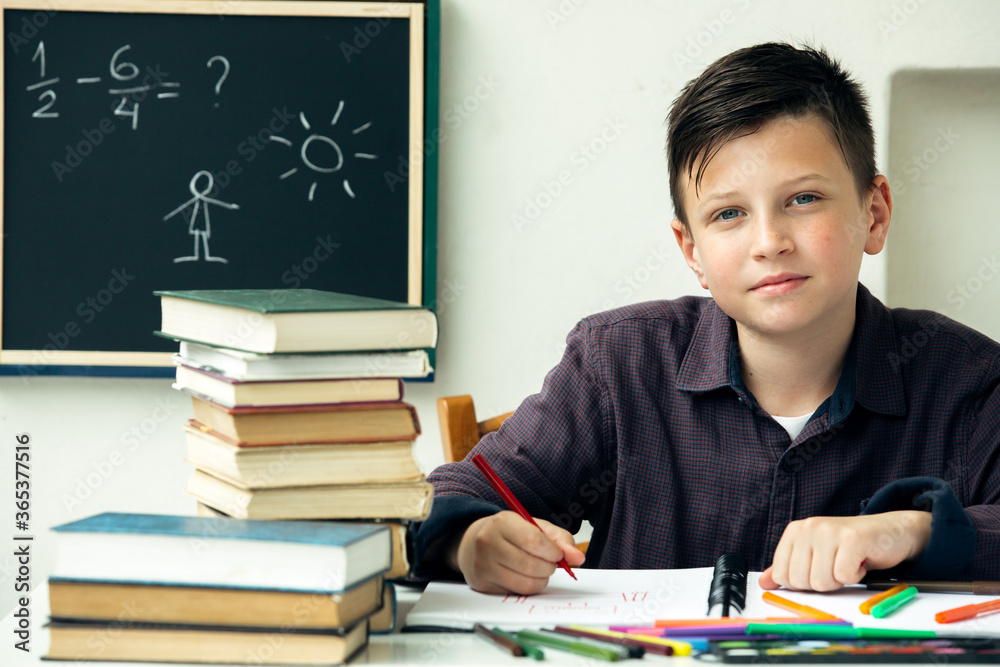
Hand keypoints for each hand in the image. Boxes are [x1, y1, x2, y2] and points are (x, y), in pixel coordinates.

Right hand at [446, 511, 585, 594]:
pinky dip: (527, 588)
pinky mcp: (482, 584)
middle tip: (549, 563)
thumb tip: (578, 558)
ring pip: (525, 584)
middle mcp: (488, 543)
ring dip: (541, 580)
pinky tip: (523, 576)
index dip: (553, 552)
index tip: (557, 554)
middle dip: (549, 568)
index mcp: (502, 523)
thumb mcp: (533, 526)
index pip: (534, 541)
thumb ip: (559, 539)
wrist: (471, 542)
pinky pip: (516, 593)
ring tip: (538, 570)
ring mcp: (483, 565)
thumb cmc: (507, 533)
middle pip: (531, 566)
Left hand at [759, 511, 931, 591]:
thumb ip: (788, 567)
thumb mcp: (814, 554)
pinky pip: (844, 576)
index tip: (818, 570)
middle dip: (823, 583)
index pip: (782, 575)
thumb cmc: (849, 546)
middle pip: (801, 581)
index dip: (803, 583)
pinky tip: (860, 561)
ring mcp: (829, 531)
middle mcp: (809, 527)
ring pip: (821, 582)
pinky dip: (855, 576)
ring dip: (840, 580)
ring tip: (848, 563)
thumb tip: (765, 582)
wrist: (888, 532)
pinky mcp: (852, 539)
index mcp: (795, 531)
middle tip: (837, 566)